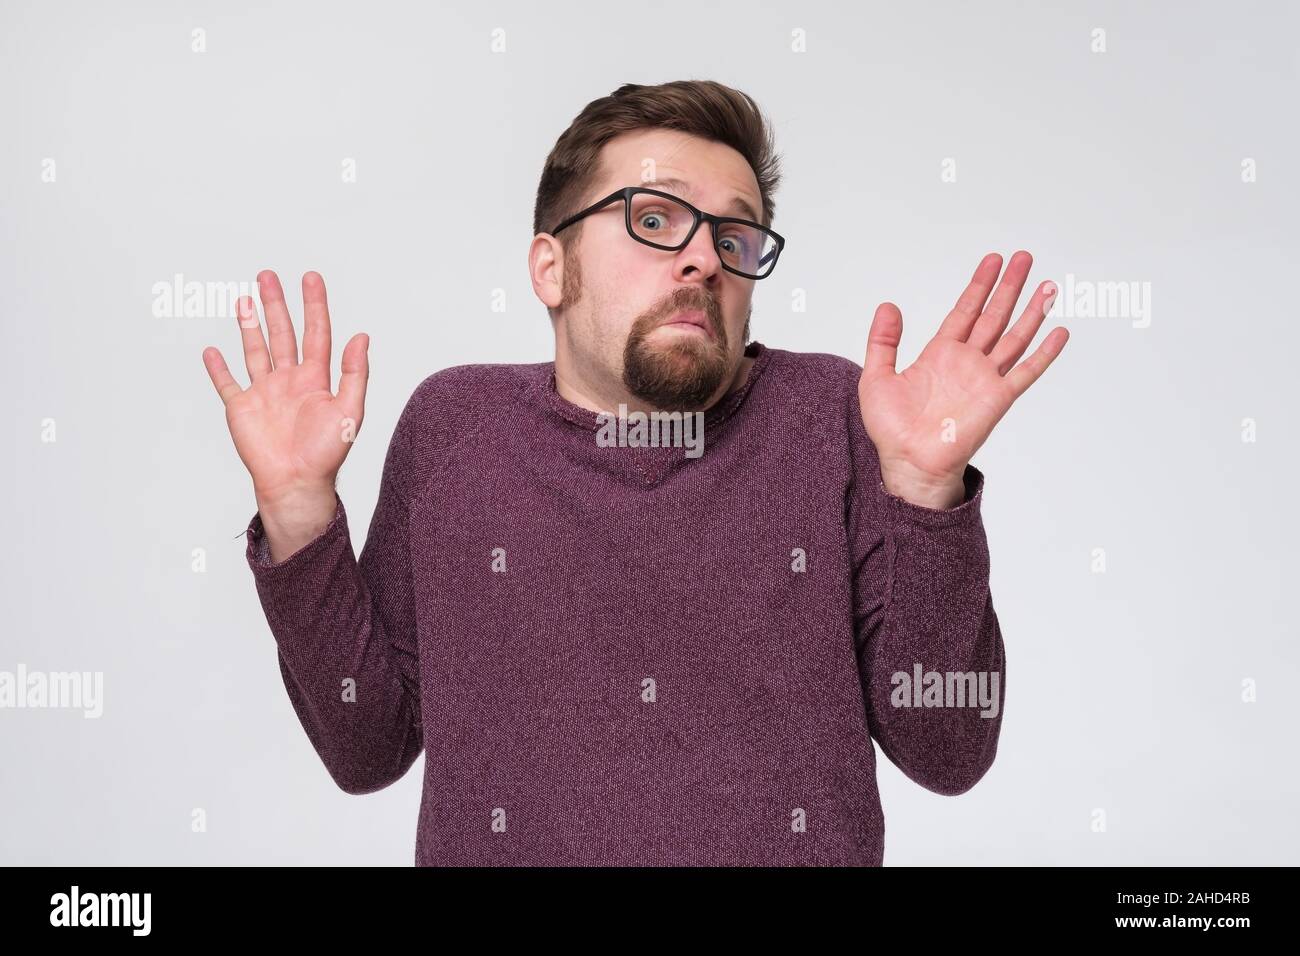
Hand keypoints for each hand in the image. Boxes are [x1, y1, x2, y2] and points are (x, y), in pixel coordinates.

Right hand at [202, 270, 369, 506]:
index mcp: (316, 379)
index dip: (314, 305)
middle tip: (268, 276)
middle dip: (276, 304)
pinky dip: (218, 369)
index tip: (310, 278)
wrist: (297, 483)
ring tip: (243, 300)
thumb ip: (355, 374)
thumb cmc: (326, 453)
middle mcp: (289, 381)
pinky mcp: (242, 409)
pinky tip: (212, 352)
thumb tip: (362, 337)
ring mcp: (264, 393)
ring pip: (255, 351)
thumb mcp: (350, 411)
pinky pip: (227, 384)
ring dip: (249, 326)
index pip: (316, 332)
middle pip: (282, 334)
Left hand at [860, 251, 1067, 508]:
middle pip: (994, 316)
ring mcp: (985, 379)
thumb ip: (883, 341)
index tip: (993, 261)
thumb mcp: (877, 377)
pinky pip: (1026, 371)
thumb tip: (888, 305)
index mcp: (940, 354)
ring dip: (1032, 311)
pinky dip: (1044, 352)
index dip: (979, 286)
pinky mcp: (998, 398)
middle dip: (1009, 286)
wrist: (909, 462)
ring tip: (1048, 286)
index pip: (965, 311)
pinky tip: (1059, 331)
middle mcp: (967, 363)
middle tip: (1024, 257)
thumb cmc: (892, 429)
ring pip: (1014, 337)